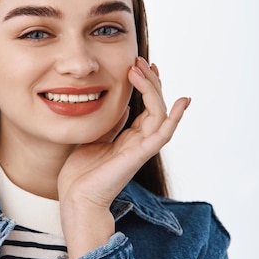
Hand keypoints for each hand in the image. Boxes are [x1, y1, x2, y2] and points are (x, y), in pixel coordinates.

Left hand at [58, 57, 189, 258]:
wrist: (76, 198)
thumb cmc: (81, 173)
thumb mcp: (94, 139)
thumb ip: (109, 125)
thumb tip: (118, 105)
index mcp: (129, 138)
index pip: (146, 106)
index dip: (146, 84)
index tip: (139, 64)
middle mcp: (139, 141)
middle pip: (155, 106)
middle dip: (150, 81)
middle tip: (140, 60)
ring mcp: (141, 148)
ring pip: (160, 114)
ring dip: (154, 89)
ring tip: (143, 69)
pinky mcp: (139, 156)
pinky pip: (162, 135)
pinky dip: (174, 118)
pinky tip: (182, 101)